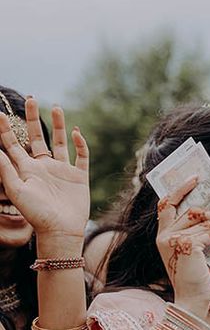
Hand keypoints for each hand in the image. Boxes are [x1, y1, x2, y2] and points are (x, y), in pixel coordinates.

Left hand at [0, 98, 89, 239]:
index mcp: (27, 170)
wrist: (61, 231)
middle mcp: (44, 167)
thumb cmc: (37, 214)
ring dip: (58, 125)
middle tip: (31, 98)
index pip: (13, 144)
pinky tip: (77, 133)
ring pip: (60, 143)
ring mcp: (62, 171)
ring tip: (56, 107)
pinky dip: (81, 145)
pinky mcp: (79, 177)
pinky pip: (81, 157)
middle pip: (37, 137)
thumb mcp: (17, 190)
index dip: (5, 129)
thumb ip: (6, 168)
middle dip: (33, 118)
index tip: (0, 113)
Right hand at [155, 176, 209, 316]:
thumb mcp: (200, 251)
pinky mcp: (186, 245)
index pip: (167, 204)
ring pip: (205, 220)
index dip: (180, 189)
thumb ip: (203, 232)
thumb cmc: (198, 277)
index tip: (195, 178)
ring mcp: (173, 239)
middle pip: (192, 208)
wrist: (193, 301)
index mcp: (164, 235)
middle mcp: (164, 235)